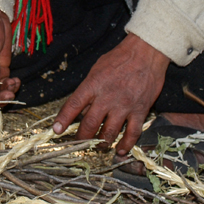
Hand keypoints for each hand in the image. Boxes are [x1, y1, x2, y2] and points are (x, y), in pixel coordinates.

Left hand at [52, 33, 169, 151]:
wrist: (146, 53)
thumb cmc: (119, 58)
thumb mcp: (97, 69)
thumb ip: (89, 88)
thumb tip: (81, 108)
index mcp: (93, 84)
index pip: (74, 105)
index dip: (63, 119)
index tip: (57, 130)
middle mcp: (107, 97)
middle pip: (90, 124)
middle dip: (82, 137)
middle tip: (79, 143)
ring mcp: (124, 105)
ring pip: (109, 132)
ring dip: (101, 143)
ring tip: (98, 146)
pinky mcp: (140, 110)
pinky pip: (132, 133)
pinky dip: (125, 144)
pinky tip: (120, 150)